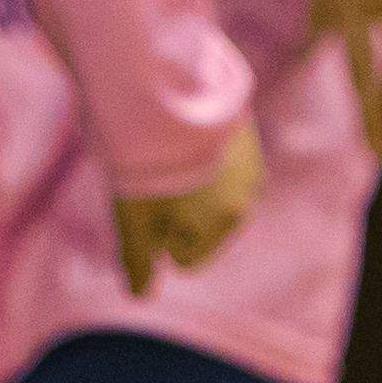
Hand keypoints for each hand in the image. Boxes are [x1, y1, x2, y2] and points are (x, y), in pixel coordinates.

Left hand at [112, 117, 266, 291]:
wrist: (164, 87)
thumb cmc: (147, 162)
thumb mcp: (133, 217)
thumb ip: (138, 260)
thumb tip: (141, 295)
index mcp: (226, 220)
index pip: (186, 256)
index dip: (157, 236)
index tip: (146, 205)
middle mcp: (247, 193)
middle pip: (200, 224)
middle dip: (176, 211)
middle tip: (152, 178)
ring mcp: (248, 159)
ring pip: (209, 190)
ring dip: (188, 180)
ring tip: (162, 153)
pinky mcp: (240, 128)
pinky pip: (215, 158)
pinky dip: (197, 153)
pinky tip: (175, 133)